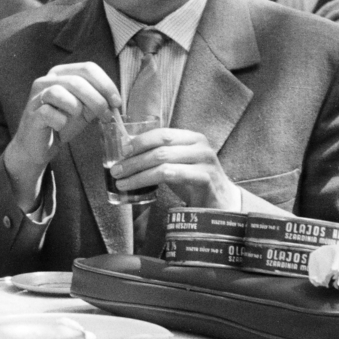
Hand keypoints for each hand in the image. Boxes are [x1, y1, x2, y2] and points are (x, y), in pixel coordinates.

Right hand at [4, 62, 121, 208]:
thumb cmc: (61, 124)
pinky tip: (60, 126)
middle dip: (97, 99)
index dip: (106, 84)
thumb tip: (114, 101)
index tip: (117, 102)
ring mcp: (37, 96)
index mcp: (62, 73)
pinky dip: (60, 121)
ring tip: (79, 118)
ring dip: (77, 108)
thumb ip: (97, 101)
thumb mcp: (83, 110)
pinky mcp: (32, 114)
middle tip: (106, 115)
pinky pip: (49, 112)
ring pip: (61, 92)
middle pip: (77, 80)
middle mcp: (47, 80)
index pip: (88, 68)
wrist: (38, 146)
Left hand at [111, 128, 240, 209]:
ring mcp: (204, 162)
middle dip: (134, 159)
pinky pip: (172, 176)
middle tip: (116, 169)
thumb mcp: (178, 164)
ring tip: (121, 181)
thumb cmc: (195, 183)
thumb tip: (128, 153)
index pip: (162, 134)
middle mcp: (200, 146)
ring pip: (163, 162)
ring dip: (138, 172)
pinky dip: (149, 181)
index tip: (122, 151)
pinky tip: (136, 187)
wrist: (222, 204)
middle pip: (160, 148)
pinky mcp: (205, 179)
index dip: (140, 141)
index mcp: (193, 138)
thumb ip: (160, 156)